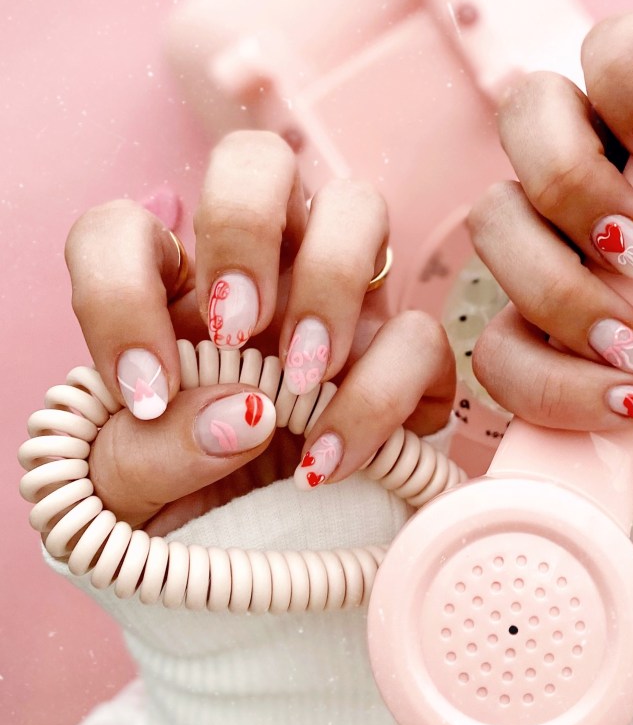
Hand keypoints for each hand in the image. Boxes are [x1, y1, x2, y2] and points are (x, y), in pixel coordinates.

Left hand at [63, 131, 453, 534]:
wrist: (261, 564)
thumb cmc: (181, 504)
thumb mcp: (127, 492)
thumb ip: (149, 455)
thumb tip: (241, 416)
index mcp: (167, 289)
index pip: (122, 233)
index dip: (120, 297)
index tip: (146, 390)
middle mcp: (260, 270)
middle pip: (255, 160)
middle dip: (243, 227)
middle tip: (236, 328)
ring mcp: (342, 302)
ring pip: (358, 205)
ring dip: (329, 280)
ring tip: (303, 378)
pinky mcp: (405, 356)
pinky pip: (420, 335)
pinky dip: (380, 396)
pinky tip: (330, 459)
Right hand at [469, 13, 632, 429]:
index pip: (619, 50)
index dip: (627, 79)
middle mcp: (611, 184)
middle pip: (528, 113)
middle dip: (569, 174)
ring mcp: (562, 262)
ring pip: (496, 220)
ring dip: (556, 283)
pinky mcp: (537, 346)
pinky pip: (495, 346)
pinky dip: (550, 378)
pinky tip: (624, 402)